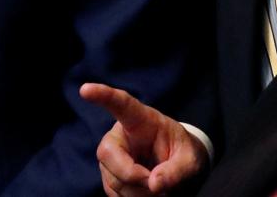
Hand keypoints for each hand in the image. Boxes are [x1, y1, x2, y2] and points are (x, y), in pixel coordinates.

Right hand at [81, 83, 208, 195]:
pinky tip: (148, 194)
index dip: (102, 95)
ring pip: (113, 179)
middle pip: (108, 153)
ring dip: (138, 193)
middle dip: (130, 174)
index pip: (121, 104)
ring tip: (160, 190)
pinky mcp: (110, 176)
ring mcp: (112, 157)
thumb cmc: (184, 155)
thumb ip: (176, 171)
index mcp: (141, 119)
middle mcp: (120, 135)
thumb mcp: (191, 160)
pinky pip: (114, 193)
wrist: (179, 169)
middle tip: (158, 187)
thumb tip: (153, 184)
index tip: (85, 89)